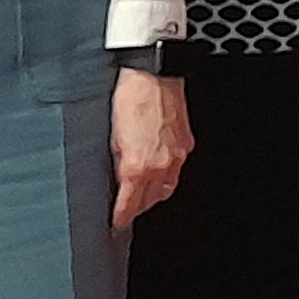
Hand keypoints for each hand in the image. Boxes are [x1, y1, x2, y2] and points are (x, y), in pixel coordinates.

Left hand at [113, 69, 191, 229]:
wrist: (154, 75)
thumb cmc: (129, 97)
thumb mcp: (111, 135)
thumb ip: (116, 162)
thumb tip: (116, 178)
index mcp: (137, 166)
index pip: (129, 205)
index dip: (121, 218)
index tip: (116, 224)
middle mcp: (160, 165)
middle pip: (151, 201)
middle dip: (138, 207)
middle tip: (127, 208)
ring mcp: (177, 155)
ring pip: (168, 188)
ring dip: (155, 194)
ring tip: (143, 192)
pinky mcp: (186, 143)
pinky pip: (178, 168)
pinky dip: (167, 174)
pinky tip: (158, 167)